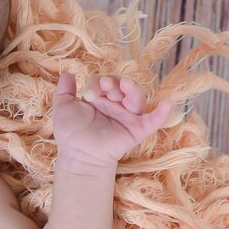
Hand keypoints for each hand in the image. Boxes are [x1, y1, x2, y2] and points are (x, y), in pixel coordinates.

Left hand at [51, 72, 174, 170]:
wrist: (78, 155)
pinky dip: (161, 113)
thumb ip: (64, 90)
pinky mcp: (136, 130)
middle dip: (115, 82)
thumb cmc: (70, 132)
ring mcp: (127, 117)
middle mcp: (116, 105)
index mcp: (101, 98)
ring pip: (137, 98)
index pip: (105, 81)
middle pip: (123, 85)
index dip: (98, 82)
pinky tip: (165, 104)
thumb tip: (68, 73)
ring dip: (133, 89)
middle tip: (105, 86)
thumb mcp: (63, 107)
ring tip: (125, 86)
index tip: (88, 94)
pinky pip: (153, 121)